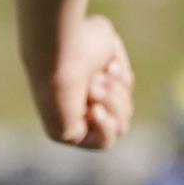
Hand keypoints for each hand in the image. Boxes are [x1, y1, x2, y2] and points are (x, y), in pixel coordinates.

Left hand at [32, 15, 134, 150]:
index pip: (122, 98)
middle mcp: (79, 105)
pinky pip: (104, 143)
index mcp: (88, 86)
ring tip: (93, 89)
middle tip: (97, 80)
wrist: (58, 50)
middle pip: (125, 113)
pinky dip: (106, 127)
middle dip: (119, 95)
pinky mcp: (67, 136)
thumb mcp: (110, 45)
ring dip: (114, 105)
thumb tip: (114, 77)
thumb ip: (118, 63)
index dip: (123, 85)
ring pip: (120, 126)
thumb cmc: (80, 41)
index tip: (108, 68)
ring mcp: (73, 122)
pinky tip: (95, 109)